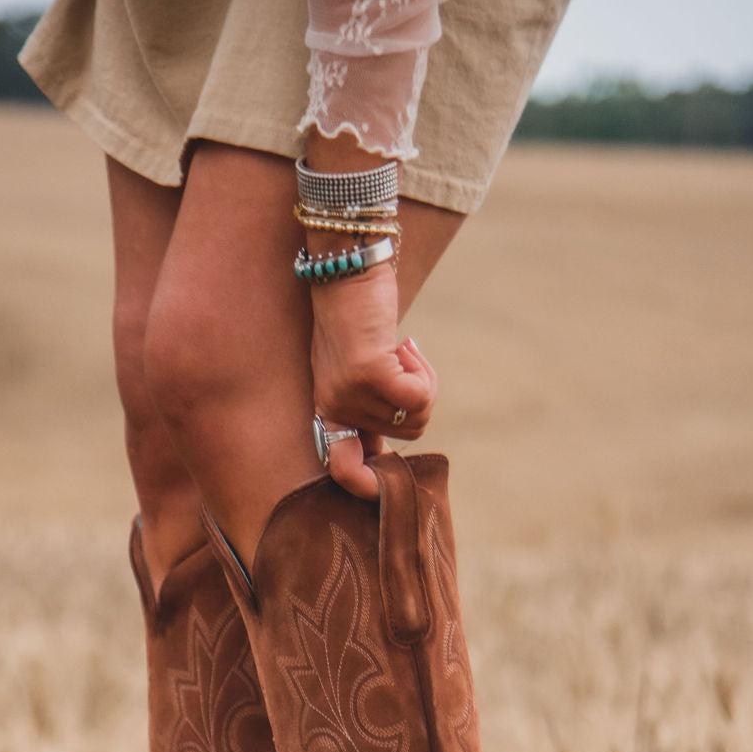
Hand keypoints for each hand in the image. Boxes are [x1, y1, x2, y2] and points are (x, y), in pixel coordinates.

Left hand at [310, 263, 436, 498]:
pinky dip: (424, 372)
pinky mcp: (368, 374)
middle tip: (406, 363)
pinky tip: (407, 344)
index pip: (343, 471)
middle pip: (405, 434)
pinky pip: (418, 395)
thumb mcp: (357, 367)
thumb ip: (370, 404)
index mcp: (328, 411)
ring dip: (424, 382)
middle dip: (420, 402)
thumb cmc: (355, 315)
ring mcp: (349, 393)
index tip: (391, 477)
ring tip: (403, 350)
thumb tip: (397, 444)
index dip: (369, 485)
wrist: (345, 266)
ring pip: (416, 415)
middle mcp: (334, 408)